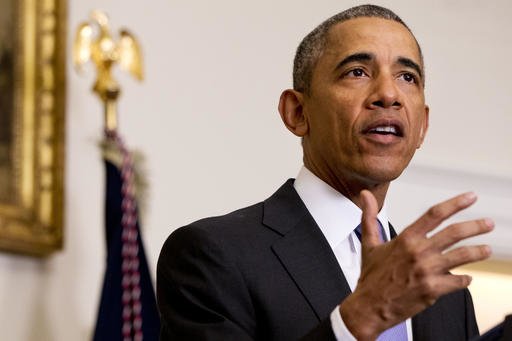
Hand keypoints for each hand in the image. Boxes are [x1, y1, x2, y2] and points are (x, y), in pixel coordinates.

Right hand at [340, 190, 492, 340]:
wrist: (369, 306)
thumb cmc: (371, 277)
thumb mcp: (369, 243)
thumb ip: (369, 217)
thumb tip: (365, 196)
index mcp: (405, 239)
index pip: (435, 214)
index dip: (456, 204)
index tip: (470, 198)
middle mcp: (418, 252)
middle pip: (454, 233)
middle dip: (476, 226)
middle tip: (487, 224)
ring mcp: (427, 271)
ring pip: (461, 256)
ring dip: (478, 252)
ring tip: (486, 249)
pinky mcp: (433, 290)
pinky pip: (458, 282)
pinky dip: (465, 280)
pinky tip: (467, 278)